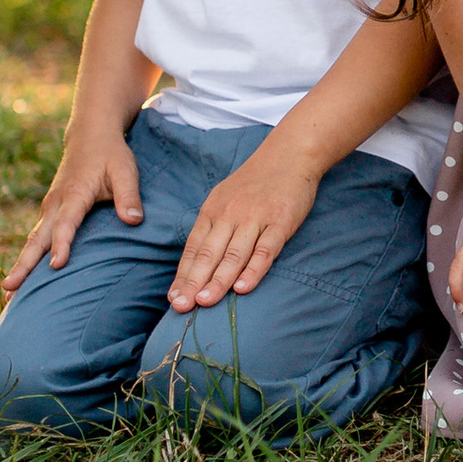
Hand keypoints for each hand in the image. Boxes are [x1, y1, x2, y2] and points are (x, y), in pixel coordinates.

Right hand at [0, 124, 142, 291]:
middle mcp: (55, 204)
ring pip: (32, 241)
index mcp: (74, 194)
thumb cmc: (111, 155)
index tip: (56, 266)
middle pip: (36, 239)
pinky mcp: (50, 213)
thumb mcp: (125, 170)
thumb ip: (129, 196)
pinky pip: (37, 239)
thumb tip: (134, 221)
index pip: (66, 224)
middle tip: (9, 289)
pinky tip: (23, 280)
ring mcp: (49, 209)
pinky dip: (28, 259)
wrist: (91, 135)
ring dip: (20, 266)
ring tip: (8, 294)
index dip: (61, 245)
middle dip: (23, 265)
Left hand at [167, 133, 321, 312]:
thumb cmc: (255, 183)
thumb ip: (213, 227)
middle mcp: (230, 215)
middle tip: (181, 306)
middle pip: (209, 254)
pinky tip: (243, 288)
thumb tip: (196, 262)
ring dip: (218, 280)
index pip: (195, 248)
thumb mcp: (225, 199)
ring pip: (233, 255)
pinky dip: (253, 270)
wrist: (289, 155)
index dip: (184, 275)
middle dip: (193, 282)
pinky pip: (265, 250)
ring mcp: (255, 218)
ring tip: (205, 302)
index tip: (173, 298)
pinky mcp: (280, 222)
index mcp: (213, 211)